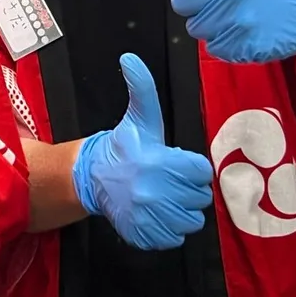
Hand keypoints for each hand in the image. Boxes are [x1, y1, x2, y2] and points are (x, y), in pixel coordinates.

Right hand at [71, 54, 212, 249]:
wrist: (93, 177)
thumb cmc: (125, 147)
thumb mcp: (140, 116)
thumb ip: (142, 88)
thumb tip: (130, 58)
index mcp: (160, 162)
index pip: (202, 172)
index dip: (191, 168)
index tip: (175, 164)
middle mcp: (156, 191)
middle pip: (199, 198)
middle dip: (187, 189)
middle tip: (168, 181)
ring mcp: (150, 216)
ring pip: (191, 221)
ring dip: (181, 211)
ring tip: (164, 197)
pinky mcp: (144, 235)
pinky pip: (175, 238)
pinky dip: (168, 229)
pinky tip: (156, 214)